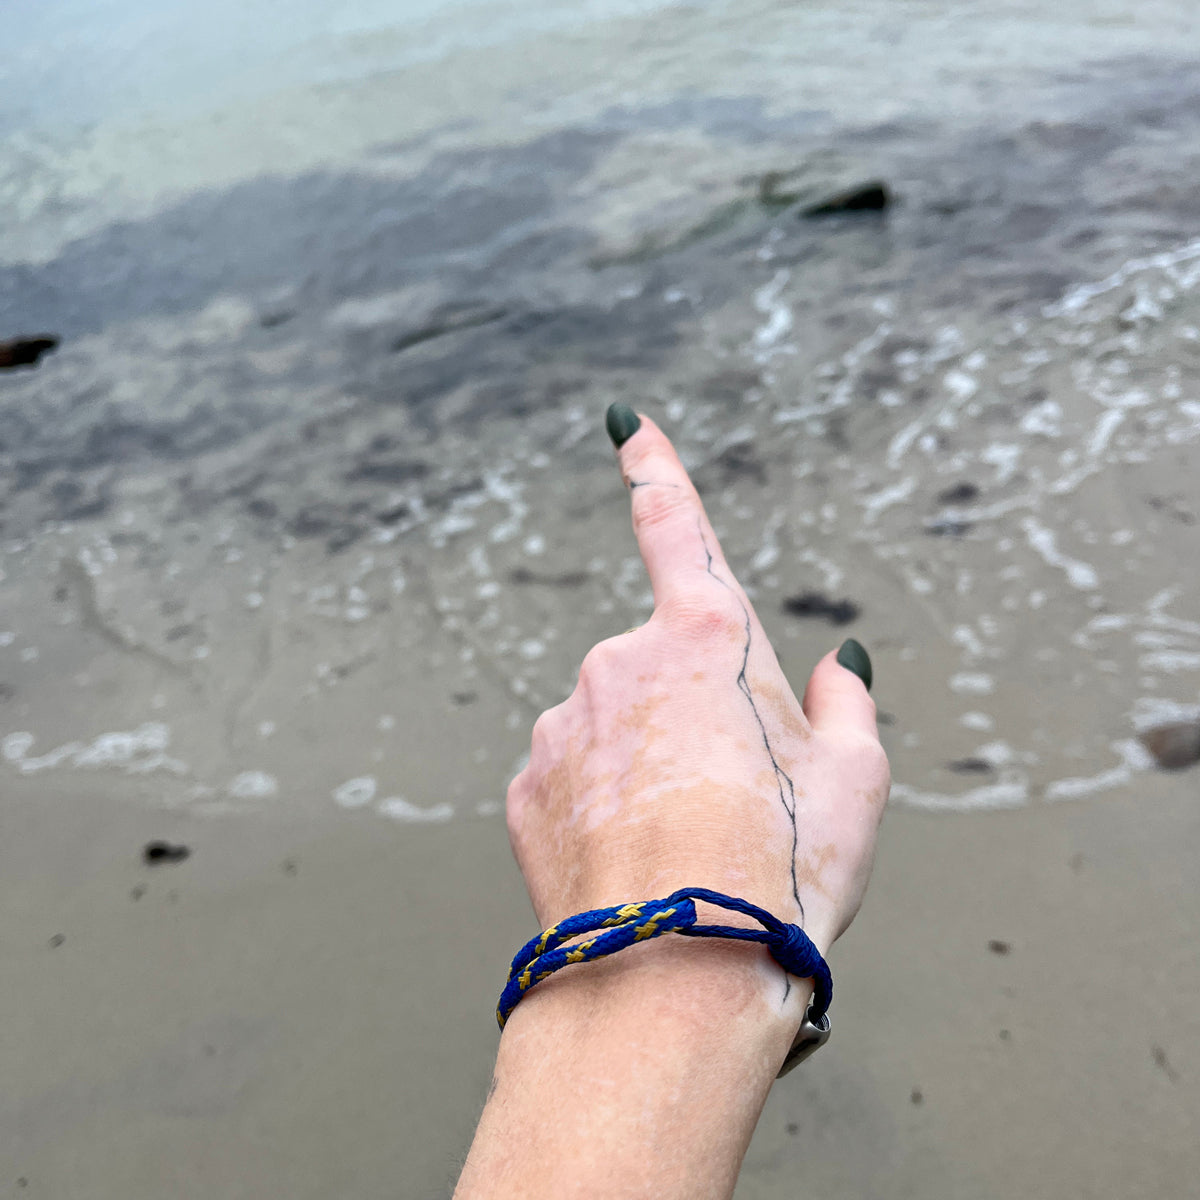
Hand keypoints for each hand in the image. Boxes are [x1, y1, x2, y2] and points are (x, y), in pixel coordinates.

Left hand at [506, 407, 889, 985]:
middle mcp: (618, 663)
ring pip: (618, 727)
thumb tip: (841, 665)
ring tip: (686, 845)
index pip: (677, 527)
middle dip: (695, 713)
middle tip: (734, 800)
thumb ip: (847, 707)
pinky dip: (605, 809)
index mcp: (704, 641)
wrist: (672, 978)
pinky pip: (576, 780)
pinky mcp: (527, 787)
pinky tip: (635, 865)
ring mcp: (563, 725)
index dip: (654, 466)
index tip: (625, 422)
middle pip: (665, 667)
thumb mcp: (854, 783)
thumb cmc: (779, 870)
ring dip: (650, 766)